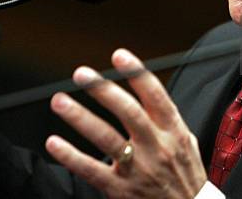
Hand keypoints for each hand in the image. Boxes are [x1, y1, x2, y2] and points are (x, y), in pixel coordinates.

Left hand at [46, 48, 207, 198]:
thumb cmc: (186, 176)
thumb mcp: (186, 142)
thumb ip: (167, 118)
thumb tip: (147, 89)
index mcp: (173, 131)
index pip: (156, 96)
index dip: (137, 73)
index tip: (119, 55)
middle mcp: (157, 147)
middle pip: (129, 112)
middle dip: (103, 90)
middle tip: (82, 74)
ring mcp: (139, 169)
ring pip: (107, 139)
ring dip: (81, 118)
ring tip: (61, 101)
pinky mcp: (121, 190)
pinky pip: (92, 171)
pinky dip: (71, 156)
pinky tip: (54, 143)